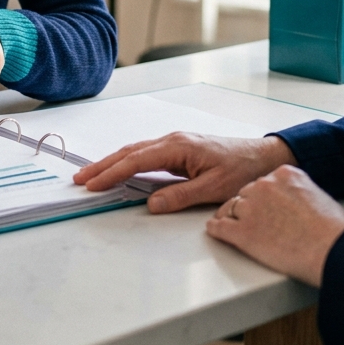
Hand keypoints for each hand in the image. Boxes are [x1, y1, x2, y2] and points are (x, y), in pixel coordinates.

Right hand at [74, 132, 296, 213]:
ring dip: (112, 163)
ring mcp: (175, 143)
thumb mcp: (214, 189)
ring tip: (92, 175)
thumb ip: (180, 196)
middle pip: (129, 152)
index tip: (92, 184)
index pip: (136, 161)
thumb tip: (150, 204)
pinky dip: (128, 162)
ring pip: (135, 152)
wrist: (264, 156)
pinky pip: (146, 154)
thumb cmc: (243, 171)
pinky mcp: (179, 150)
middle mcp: (172, 140)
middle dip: (103, 165)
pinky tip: (120, 170)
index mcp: (178, 146)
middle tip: (80, 178)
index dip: (112, 173)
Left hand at [207, 165, 343, 285]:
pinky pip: (220, 227)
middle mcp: (263, 185)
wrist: (331, 250)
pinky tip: (214, 230)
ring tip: (228, 224)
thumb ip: (299, 191)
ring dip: (230, 217)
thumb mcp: (317, 196)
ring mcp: (250, 207)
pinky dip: (216, 229)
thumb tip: (295, 200)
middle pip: (245, 194)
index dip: (262, 197)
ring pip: (230, 208)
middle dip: (248, 207)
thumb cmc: (332, 230)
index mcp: (283, 174)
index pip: (263, 182)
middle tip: (254, 221)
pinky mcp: (242, 231)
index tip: (263, 205)